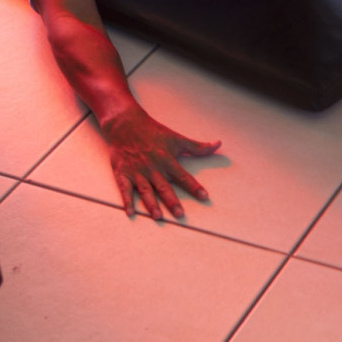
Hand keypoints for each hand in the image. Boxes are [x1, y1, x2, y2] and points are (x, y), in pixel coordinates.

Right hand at [100, 106, 220, 220]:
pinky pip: (124, 189)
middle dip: (172, 201)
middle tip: (180, 215)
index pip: (183, 176)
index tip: (205, 197)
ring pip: (145, 190)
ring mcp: (137, 171)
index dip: (194, 187)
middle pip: (164, 187)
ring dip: (151, 204)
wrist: (126, 124)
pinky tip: (130, 213)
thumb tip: (219, 144)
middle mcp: (153, 167)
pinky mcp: (122, 173)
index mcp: (167, 159)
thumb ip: (198, 147)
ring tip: (158, 217)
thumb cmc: (154, 132)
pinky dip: (127, 201)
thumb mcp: (177, 138)